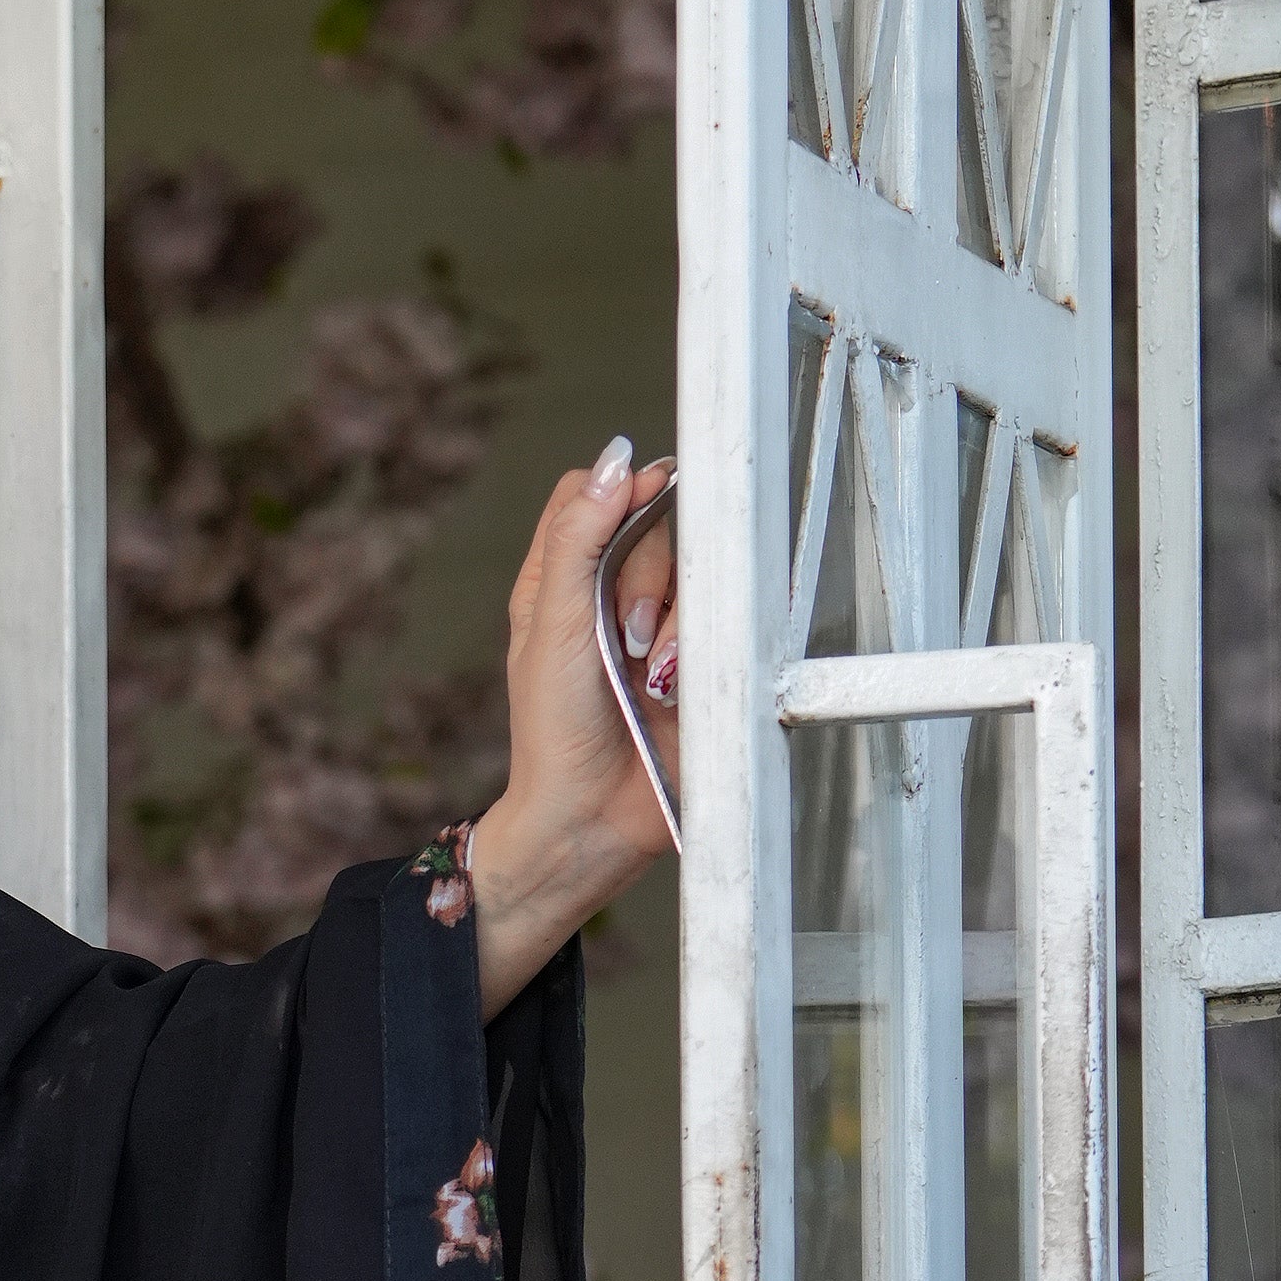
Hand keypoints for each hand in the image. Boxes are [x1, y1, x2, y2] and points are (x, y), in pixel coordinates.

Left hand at [463, 443, 678, 1018]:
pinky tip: (680, 685)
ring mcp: (662, 625)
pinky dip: (706, 646)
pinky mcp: (703, 657)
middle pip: (655, 524)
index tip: (637, 508)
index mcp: (559, 580)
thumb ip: (578, 539)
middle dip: (649, 575)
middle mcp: (611, 593)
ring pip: (698, 568)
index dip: (619, 492)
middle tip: (629, 638)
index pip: (593, 495)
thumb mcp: (553, 625)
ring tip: (654, 675)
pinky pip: (727, 615)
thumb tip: (615, 461)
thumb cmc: (556, 731)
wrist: (593, 820)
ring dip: (679, 619)